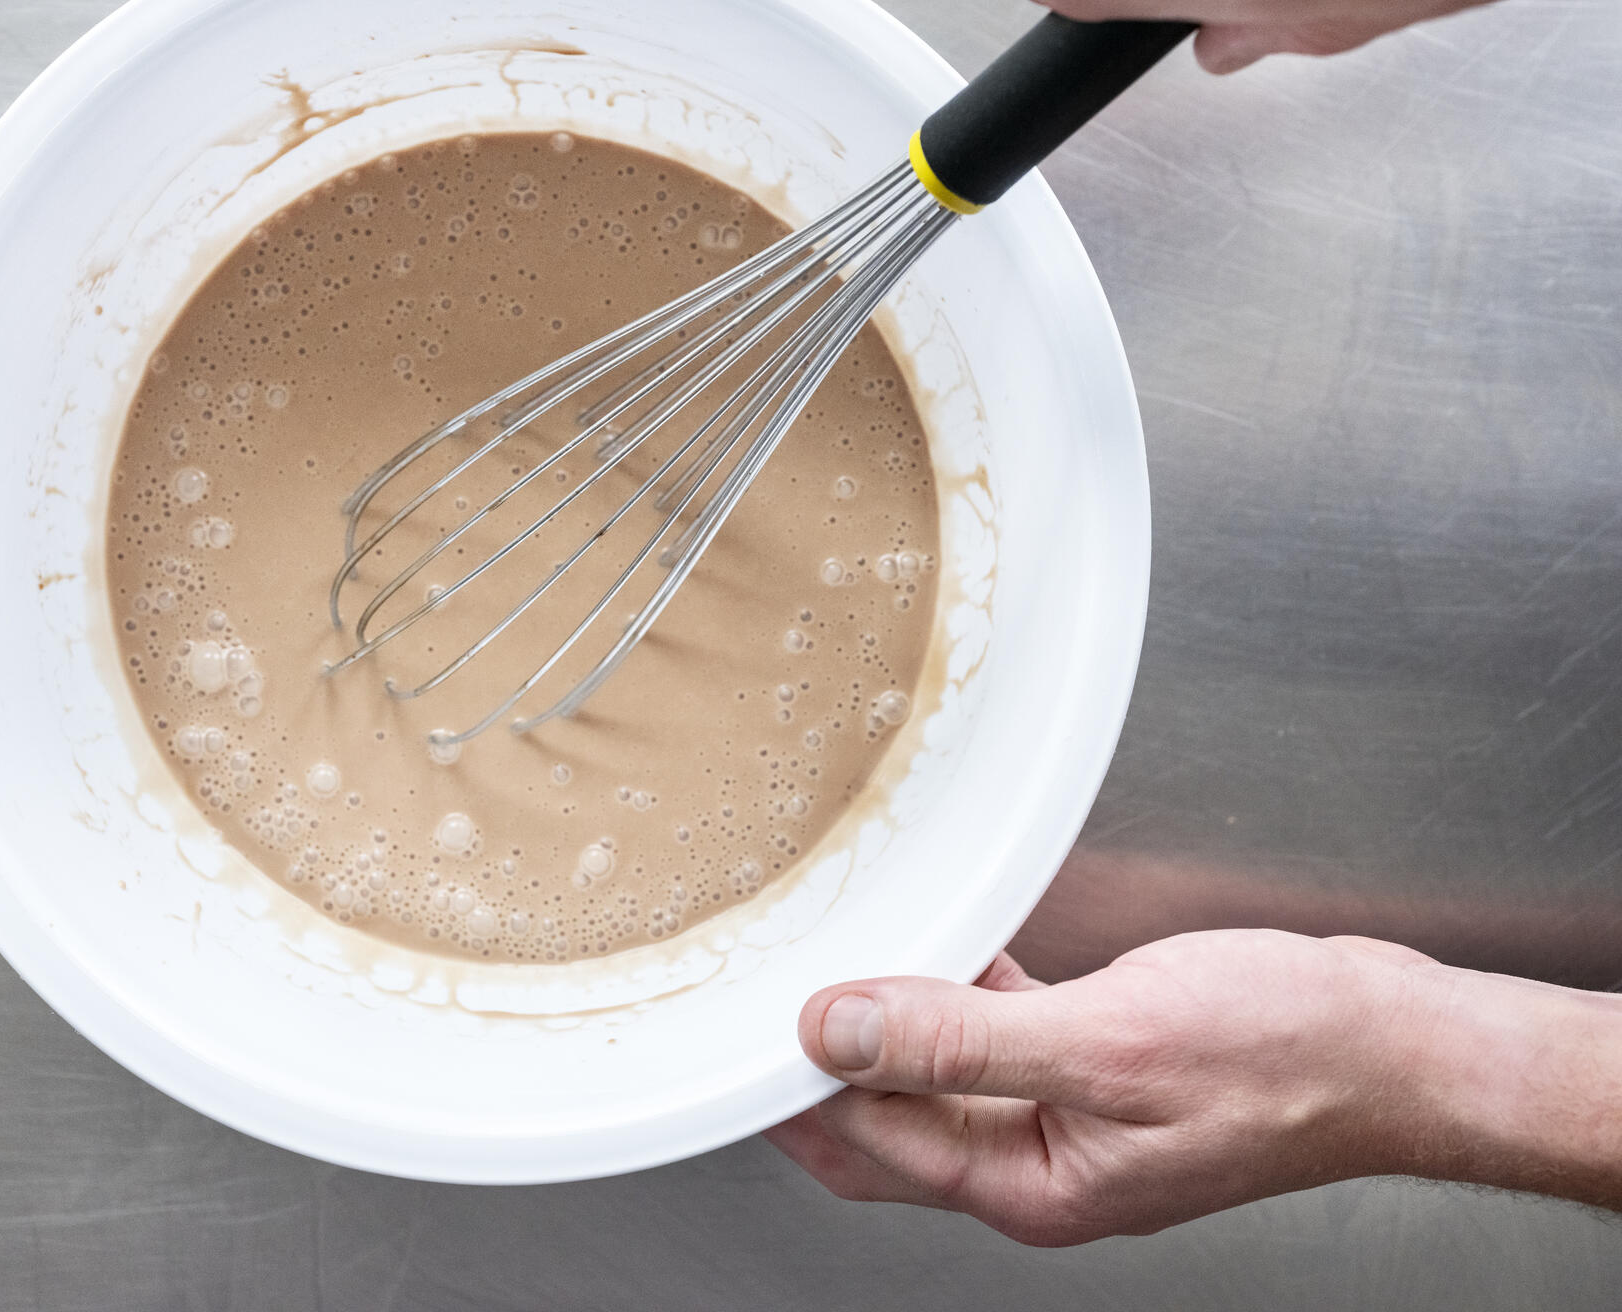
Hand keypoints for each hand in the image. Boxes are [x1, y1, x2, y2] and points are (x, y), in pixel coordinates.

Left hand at [767, 929, 1621, 1243]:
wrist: (1393, 1045)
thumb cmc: (1285, 1058)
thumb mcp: (1109, 1042)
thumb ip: (962, 1038)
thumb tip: (837, 1032)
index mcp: (1029, 1183)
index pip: (866, 1142)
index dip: (791, 1086)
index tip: (734, 1031)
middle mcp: (1034, 1162)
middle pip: (885, 1119)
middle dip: (817, 1063)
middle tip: (762, 988)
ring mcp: (1063, 1116)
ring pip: (934, 1073)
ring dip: (884, 1021)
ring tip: (835, 953)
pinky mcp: (1091, 1067)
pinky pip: (993, 1034)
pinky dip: (955, 993)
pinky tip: (945, 944)